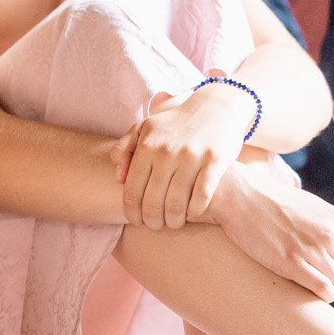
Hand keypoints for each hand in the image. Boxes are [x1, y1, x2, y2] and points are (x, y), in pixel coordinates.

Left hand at [112, 83, 255, 228]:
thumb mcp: (143, 128)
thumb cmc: (175, 123)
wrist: (216, 107)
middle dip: (151, 220)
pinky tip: (192, 214)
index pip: (132, 190)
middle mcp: (166, 153)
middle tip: (155, 226)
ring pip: (176, 203)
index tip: (135, 221)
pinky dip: (195, 211)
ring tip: (172, 224)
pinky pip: (201, 196)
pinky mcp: (215, 161)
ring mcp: (191, 157)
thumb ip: (123, 149)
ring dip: (173, 220)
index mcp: (146, 147)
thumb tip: (118, 178)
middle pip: (153, 201)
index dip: (131, 212)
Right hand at [208, 163, 333, 301]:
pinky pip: (323, 289)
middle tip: (312, 269)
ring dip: (327, 285)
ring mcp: (310, 249)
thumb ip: (330, 226)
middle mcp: (328, 234)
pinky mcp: (290, 263)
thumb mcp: (311, 207)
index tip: (333, 265)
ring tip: (308, 277)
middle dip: (333, 273)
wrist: (240, 197)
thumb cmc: (271, 202)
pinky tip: (311, 289)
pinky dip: (322, 294)